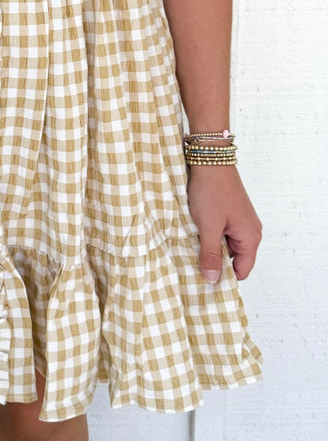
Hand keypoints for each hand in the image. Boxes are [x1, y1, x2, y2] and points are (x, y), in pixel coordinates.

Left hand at [186, 165, 261, 282]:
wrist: (210, 159)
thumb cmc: (212, 191)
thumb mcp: (208, 227)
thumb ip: (210, 254)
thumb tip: (213, 279)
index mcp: (250, 237)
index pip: (241, 271)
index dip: (224, 278)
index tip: (204, 282)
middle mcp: (249, 230)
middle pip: (232, 258)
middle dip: (213, 261)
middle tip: (192, 264)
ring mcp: (239, 220)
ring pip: (224, 244)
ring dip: (208, 246)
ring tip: (190, 245)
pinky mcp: (228, 211)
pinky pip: (219, 231)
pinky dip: (207, 233)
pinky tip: (193, 231)